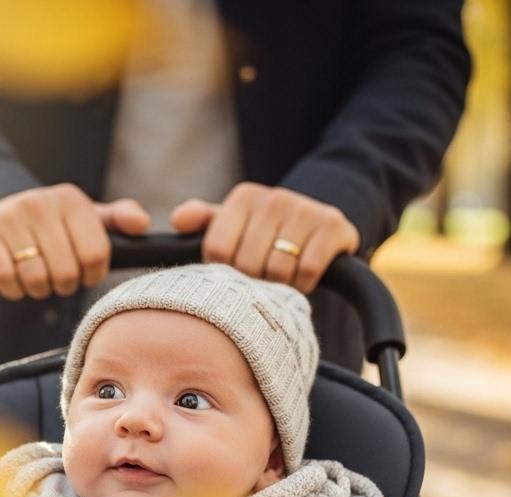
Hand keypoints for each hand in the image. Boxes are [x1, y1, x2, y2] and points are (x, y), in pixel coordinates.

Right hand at [0, 184, 150, 300]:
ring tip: (36, 276)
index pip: (96, 256)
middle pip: (66, 273)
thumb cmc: (52, 223)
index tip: (83, 271)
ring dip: (38, 289)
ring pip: (36, 279)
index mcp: (71, 200)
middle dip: (64, 285)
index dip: (91, 275)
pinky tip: (14, 277)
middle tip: (56, 277)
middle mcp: (39, 203)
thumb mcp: (86, 217)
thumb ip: (118, 220)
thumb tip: (142, 223)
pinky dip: (12, 289)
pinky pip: (6, 280)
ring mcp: (8, 217)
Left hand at [170, 182, 358, 292]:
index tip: (234, 272)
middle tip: (261, 279)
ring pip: (278, 271)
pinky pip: (307, 271)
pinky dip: (303, 284)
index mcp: (244, 196)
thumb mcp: (233, 224)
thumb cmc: (265, 231)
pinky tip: (302, 278)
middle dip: (253, 282)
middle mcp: (274, 197)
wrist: (319, 223)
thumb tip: (178, 219)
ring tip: (281, 278)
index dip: (224, 272)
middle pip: (247, 265)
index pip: (218, 251)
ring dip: (279, 286)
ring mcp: (305, 209)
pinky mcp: (332, 225)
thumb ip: (203, 222)